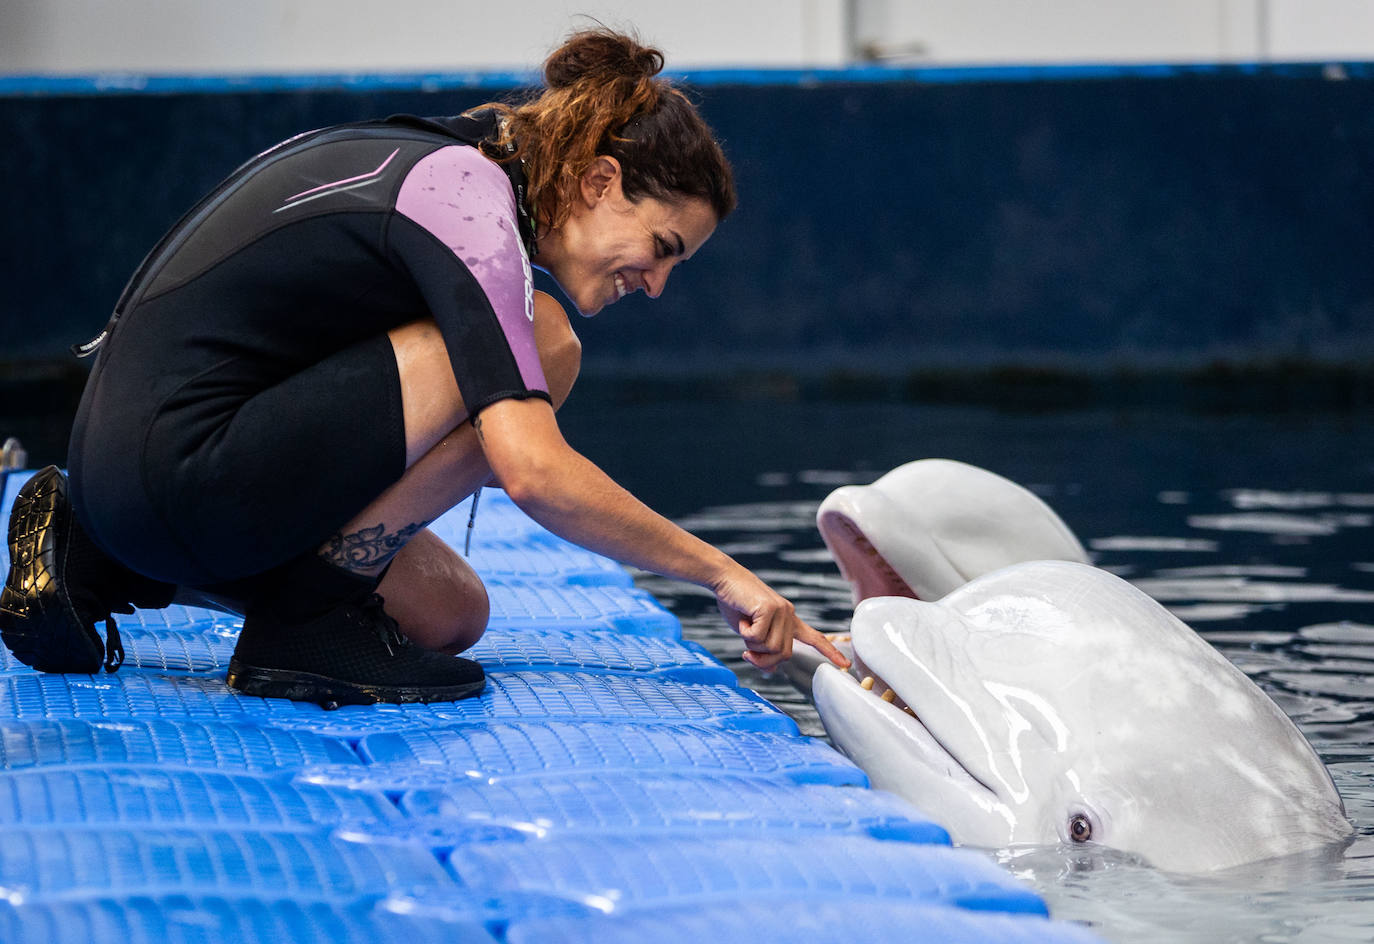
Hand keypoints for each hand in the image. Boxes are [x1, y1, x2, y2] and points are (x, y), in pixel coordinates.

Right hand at [712, 568, 851, 671]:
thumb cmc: (736, 605)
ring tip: (745, 627)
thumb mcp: (749, 633)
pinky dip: (746, 633)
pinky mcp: (770, 608)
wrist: (725, 578)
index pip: (814, 638)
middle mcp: (789, 615)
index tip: (845, 665)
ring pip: (771, 648)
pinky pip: (758, 637)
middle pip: (783, 654)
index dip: (829, 652)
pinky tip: (743, 619)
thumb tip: (771, 670)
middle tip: (746, 651)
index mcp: (789, 620)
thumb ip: (762, 650)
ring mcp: (782, 610)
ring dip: (752, 645)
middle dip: (762, 659)